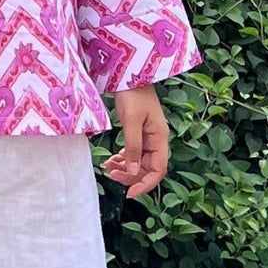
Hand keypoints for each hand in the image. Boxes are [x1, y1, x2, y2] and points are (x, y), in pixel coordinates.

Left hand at [100, 86, 169, 201]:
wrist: (130, 74)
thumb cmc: (133, 94)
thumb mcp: (131, 122)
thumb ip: (132, 148)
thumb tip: (131, 173)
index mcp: (160, 138)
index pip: (158, 170)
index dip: (145, 184)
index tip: (129, 193)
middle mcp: (156, 140)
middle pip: (147, 168)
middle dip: (130, 176)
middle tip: (111, 174)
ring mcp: (148, 136)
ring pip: (139, 161)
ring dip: (125, 168)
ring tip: (107, 167)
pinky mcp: (139, 131)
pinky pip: (133, 152)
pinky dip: (123, 158)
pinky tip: (111, 159)